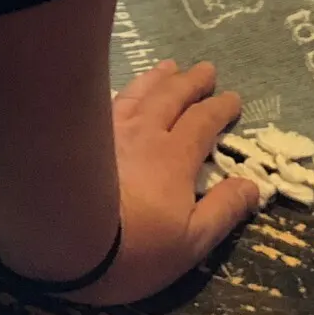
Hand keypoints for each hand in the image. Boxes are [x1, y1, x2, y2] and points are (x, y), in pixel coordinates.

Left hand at [77, 59, 263, 304]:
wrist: (61, 236)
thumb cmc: (131, 248)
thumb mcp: (189, 243)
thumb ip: (223, 211)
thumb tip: (253, 185)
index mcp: (174, 157)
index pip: (203, 122)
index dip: (220, 108)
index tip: (232, 98)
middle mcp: (144, 132)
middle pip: (172, 97)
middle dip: (192, 82)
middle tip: (206, 69)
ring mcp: (107, 128)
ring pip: (138, 92)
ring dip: (158, 78)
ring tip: (168, 66)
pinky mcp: (77, 133)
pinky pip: (107, 101)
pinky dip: (123, 90)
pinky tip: (120, 91)